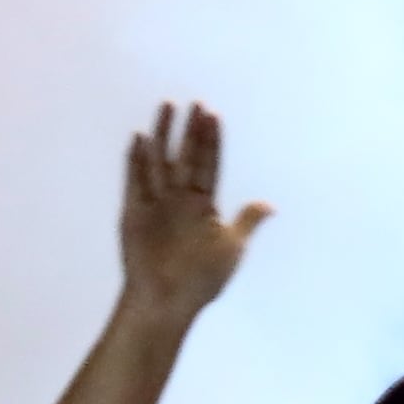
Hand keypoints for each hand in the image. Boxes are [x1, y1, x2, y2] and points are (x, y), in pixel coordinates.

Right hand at [118, 103, 268, 325]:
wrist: (168, 301)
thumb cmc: (202, 279)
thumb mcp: (232, 248)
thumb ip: (246, 221)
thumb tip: (269, 205)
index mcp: (204, 205)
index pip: (209, 164)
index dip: (211, 140)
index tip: (213, 115)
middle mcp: (179, 199)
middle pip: (185, 156)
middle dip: (191, 130)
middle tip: (195, 103)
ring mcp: (156, 203)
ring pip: (160, 161)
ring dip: (163, 135)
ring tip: (167, 107)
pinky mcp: (134, 212)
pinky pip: (135, 181)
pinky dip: (136, 161)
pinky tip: (140, 138)